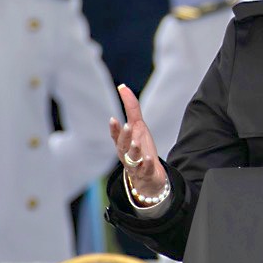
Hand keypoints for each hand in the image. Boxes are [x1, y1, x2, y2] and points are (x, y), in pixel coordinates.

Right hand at [109, 84, 167, 200]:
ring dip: (134, 150)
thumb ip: (131, 108)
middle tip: (127, 126)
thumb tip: (122, 86)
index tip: (113, 119)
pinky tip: (149, 158)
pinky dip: (147, 164)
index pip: (116, 136)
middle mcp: (126, 154)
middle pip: (122, 146)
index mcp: (123, 143)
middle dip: (124, 136)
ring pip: (132, 158)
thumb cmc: (140, 147)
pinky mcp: (146, 173)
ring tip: (137, 143)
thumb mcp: (137, 127)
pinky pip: (146, 169)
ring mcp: (136, 165)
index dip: (114, 129)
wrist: (148, 176)